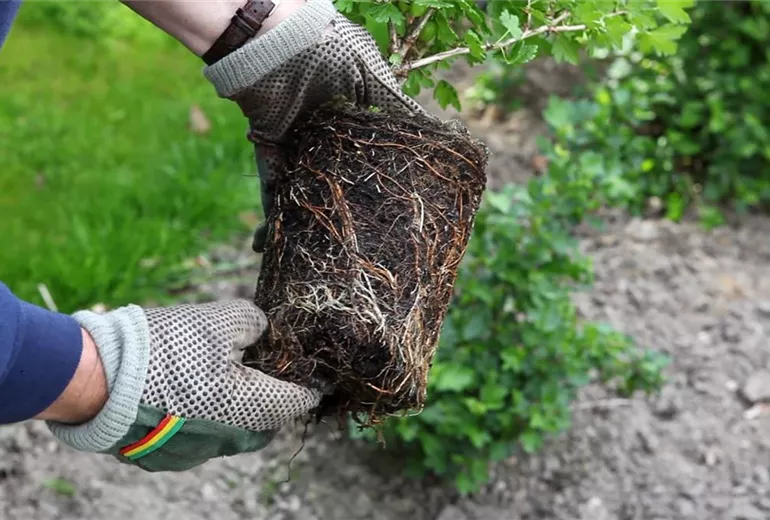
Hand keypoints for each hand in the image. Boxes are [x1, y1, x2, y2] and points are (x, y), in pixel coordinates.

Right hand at [47, 300, 319, 471]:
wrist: (99, 378)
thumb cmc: (169, 348)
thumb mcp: (223, 319)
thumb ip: (256, 323)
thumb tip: (263, 330)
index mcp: (256, 408)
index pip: (301, 400)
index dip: (309, 379)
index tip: (311, 366)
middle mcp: (233, 439)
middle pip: (269, 419)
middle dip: (271, 394)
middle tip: (259, 364)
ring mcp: (199, 454)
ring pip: (235, 429)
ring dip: (237, 406)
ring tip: (220, 373)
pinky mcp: (167, 458)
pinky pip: (201, 436)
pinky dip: (204, 416)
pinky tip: (188, 391)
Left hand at [202, 0, 430, 251]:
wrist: (278, 40)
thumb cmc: (331, 52)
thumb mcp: (373, 79)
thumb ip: (399, 109)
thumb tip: (439, 132)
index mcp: (349, 123)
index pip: (364, 163)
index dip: (376, 188)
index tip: (391, 216)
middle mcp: (322, 140)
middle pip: (332, 184)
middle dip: (339, 214)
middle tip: (354, 250)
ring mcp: (295, 148)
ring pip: (302, 194)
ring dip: (303, 225)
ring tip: (313, 260)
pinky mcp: (269, 152)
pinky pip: (269, 191)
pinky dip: (268, 219)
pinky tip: (269, 248)